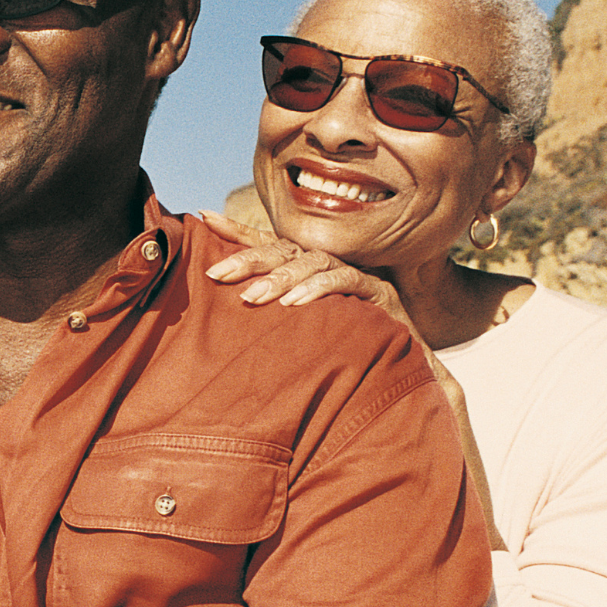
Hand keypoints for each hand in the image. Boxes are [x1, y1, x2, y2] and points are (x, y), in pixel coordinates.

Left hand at [197, 212, 505, 548]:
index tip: (204, 219)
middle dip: (249, 258)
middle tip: (217, 275)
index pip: (271, 245)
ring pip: (313, 263)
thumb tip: (221, 319)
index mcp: (309, 273)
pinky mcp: (381, 293)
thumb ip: (267, 324)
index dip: (240, 232)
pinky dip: (319, 288)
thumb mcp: (294, 343)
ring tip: (252, 297)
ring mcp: (358, 277)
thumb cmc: (342, 367)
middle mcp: (332, 268)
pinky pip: (347, 281)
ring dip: (280, 278)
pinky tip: (295, 303)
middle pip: (285, 250)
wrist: (403, 387)